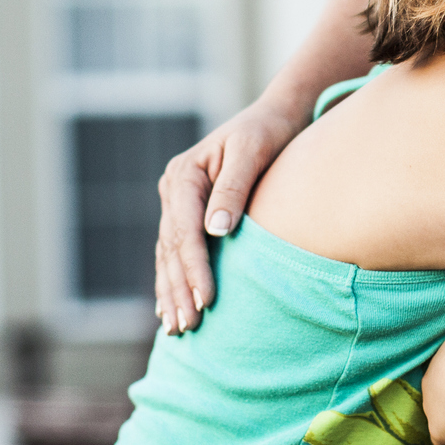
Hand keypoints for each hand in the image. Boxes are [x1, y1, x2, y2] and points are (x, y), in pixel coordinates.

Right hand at [153, 96, 304, 333]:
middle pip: (171, 248)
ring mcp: (177, 202)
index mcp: (184, 174)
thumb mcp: (253, 150)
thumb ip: (233, 188)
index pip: (184, 230)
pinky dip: (173, 280)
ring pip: (168, 255)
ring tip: (177, 328)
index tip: (206, 299)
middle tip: (188, 326)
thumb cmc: (268, 131)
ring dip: (171, 292)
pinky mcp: (188, 213)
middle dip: (179, 289)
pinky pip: (175, 252)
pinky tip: (169, 307)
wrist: (275, 116)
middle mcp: (174, 188)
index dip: (194, 268)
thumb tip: (216, 230)